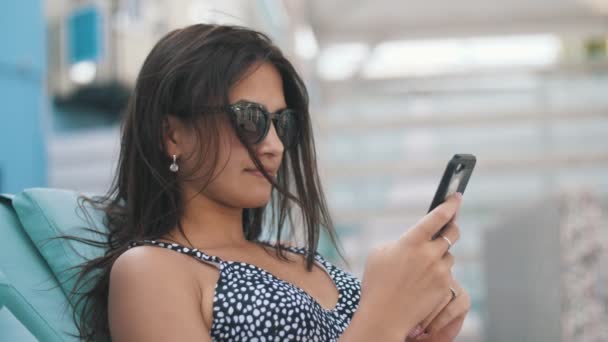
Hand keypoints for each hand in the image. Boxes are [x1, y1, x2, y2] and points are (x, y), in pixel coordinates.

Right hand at [350, 193, 462, 340]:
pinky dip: (438, 275)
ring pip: (449, 256)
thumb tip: (414, 241)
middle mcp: (429, 254)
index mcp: (412, 241)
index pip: (438, 217)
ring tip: (422, 268)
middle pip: (453, 233)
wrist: (384, 315)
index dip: (450, 205)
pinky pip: (447, 274)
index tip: (456, 197)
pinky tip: (423, 283)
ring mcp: (440, 271)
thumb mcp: (379, 253)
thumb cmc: (377, 283)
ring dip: (440, 257)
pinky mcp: (444, 287)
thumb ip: (400, 242)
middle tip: (449, 226)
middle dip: (452, 228)